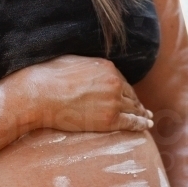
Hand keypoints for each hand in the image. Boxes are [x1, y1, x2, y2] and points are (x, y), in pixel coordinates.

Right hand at [20, 55, 153, 133]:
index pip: (122, 81)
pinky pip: (130, 122)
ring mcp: (114, 101)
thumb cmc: (49, 77)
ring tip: (147, 118)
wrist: (40, 94)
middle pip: (130, 94)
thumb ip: (89, 66)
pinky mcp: (109, 119)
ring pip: (133, 108)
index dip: (126, 90)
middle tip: (143, 109)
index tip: (129, 96)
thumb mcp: (73, 61)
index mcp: (107, 67)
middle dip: (136, 102)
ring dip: (141, 113)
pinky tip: (145, 125)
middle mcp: (115, 83)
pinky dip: (140, 124)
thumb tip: (90, 69)